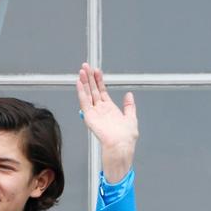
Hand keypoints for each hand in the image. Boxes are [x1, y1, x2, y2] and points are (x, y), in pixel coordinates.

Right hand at [77, 64, 137, 182]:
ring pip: (87, 93)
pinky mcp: (89, 116)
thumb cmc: (126, 137)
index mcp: (109, 109)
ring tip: (82, 70)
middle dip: (90, 77)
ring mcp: (94, 112)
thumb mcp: (131, 118)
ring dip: (84, 82)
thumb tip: (129, 95)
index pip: (102, 91)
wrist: (121, 145)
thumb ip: (129, 106)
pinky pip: (84, 102)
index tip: (97, 70)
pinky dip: (81, 92)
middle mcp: (100, 109)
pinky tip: (79, 82)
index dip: (99, 80)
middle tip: (86, 65)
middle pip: (93, 90)